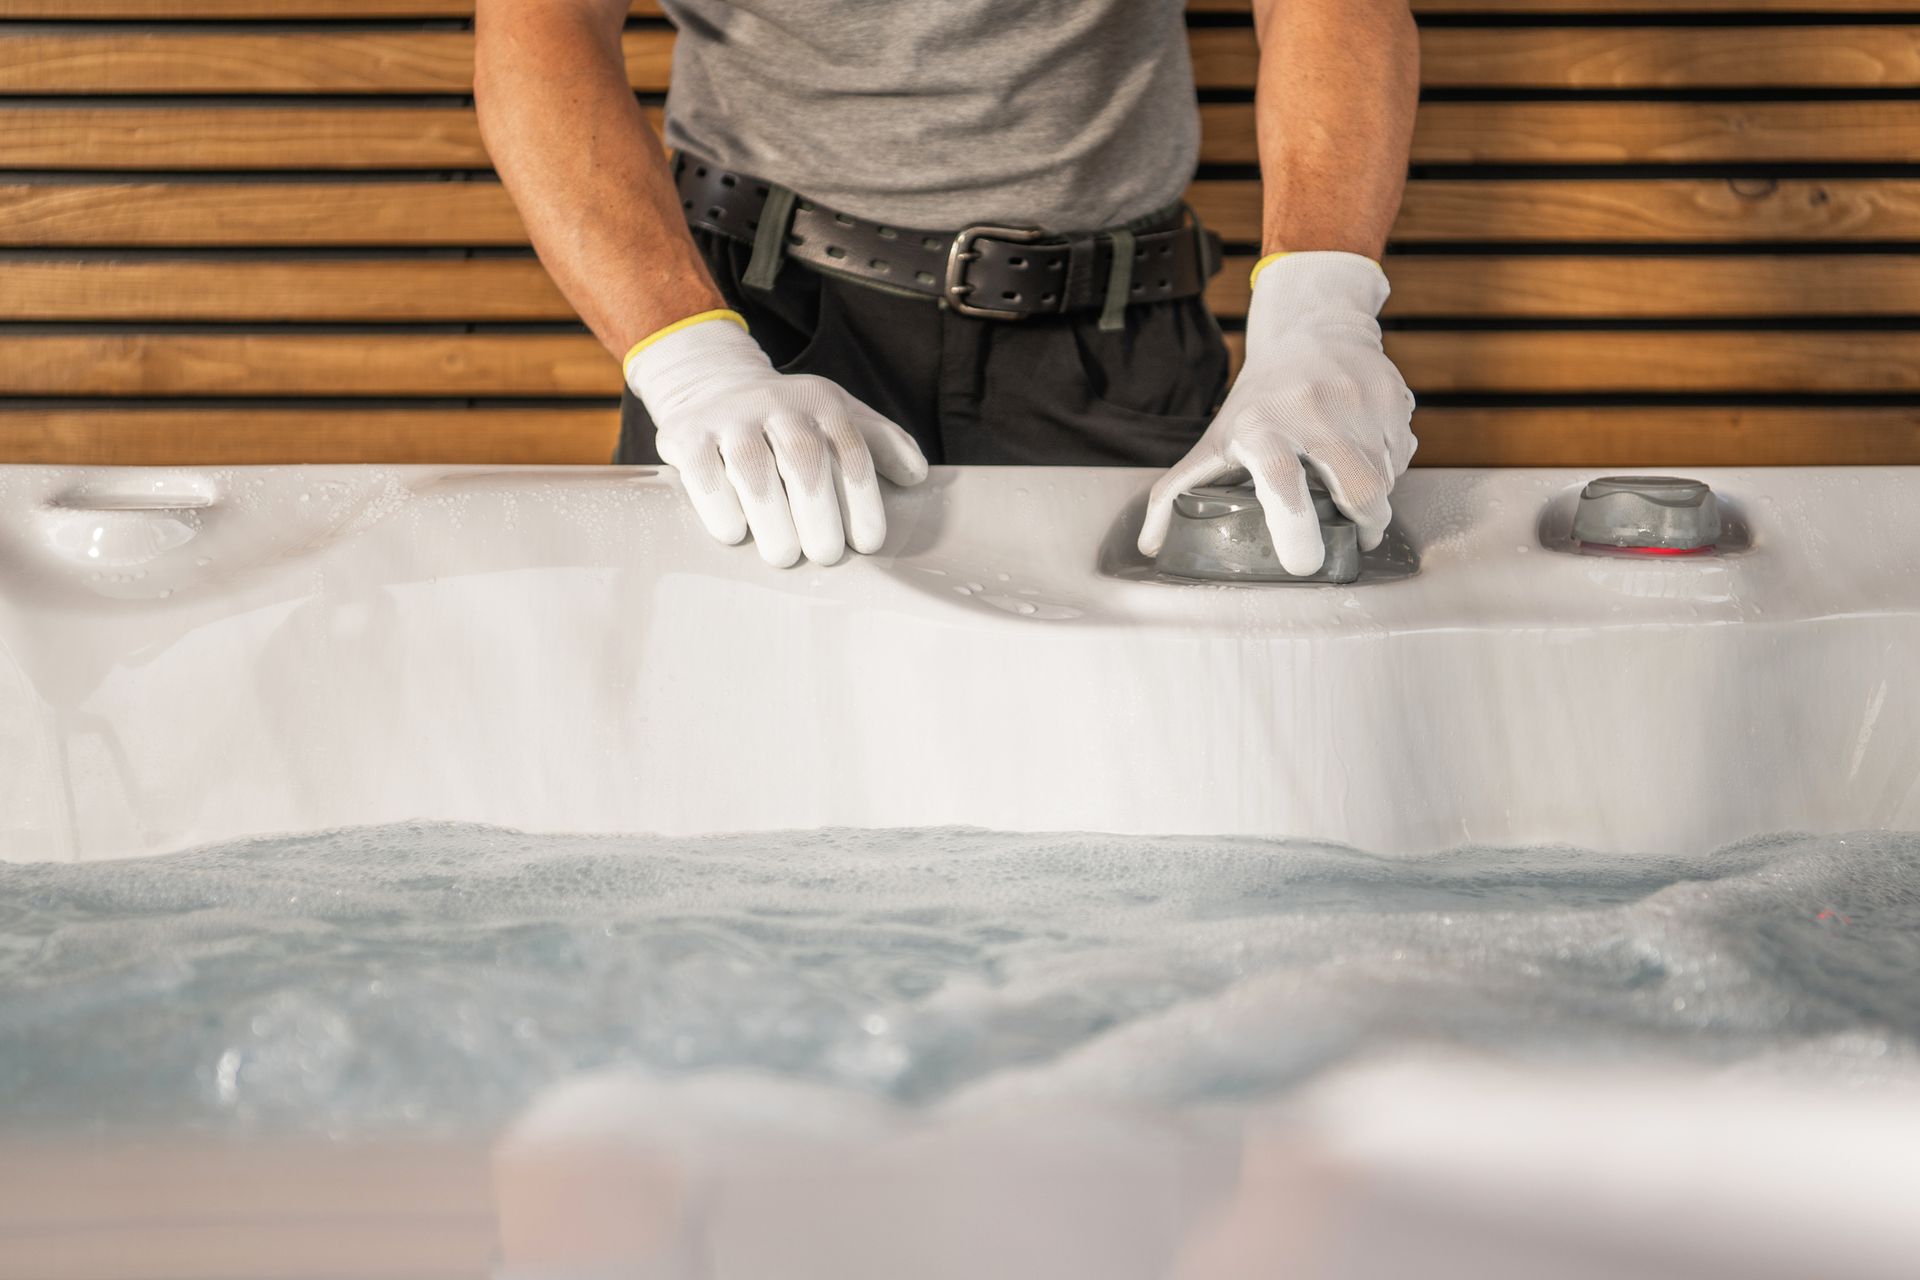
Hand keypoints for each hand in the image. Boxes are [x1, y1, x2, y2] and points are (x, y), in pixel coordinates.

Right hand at [625, 312, 928, 566]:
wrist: (712, 385)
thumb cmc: (789, 419)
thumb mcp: (838, 416)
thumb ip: (881, 442)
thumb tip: (917, 476)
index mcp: (821, 402)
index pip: (851, 451)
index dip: (863, 501)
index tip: (867, 544)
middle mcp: (777, 402)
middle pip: (803, 458)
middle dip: (818, 513)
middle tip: (826, 556)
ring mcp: (729, 416)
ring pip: (752, 467)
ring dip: (771, 518)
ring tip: (784, 556)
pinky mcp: (685, 433)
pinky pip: (705, 473)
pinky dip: (720, 507)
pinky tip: (734, 535)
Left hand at [1137, 251, 1415, 574]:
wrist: (1313, 326)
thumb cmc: (1258, 399)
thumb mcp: (1214, 439)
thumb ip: (1177, 492)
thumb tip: (1150, 545)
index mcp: (1262, 427)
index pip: (1281, 478)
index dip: (1293, 524)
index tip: (1303, 564)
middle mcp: (1314, 414)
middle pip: (1358, 488)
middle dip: (1365, 525)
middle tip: (1355, 537)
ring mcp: (1360, 405)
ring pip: (1386, 478)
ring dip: (1375, 498)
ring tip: (1351, 487)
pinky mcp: (1393, 400)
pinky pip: (1402, 456)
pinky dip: (1389, 468)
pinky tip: (1365, 453)